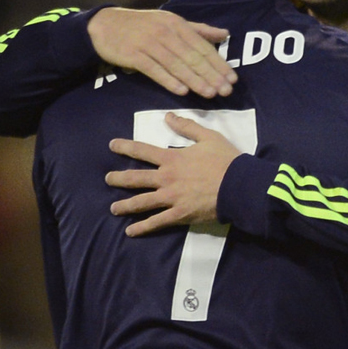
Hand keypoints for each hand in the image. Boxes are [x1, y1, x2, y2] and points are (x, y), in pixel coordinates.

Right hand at [87, 7, 237, 97]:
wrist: (104, 24)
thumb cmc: (141, 25)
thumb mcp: (170, 21)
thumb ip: (199, 29)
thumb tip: (225, 34)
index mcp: (177, 24)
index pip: (202, 46)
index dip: (218, 63)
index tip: (232, 78)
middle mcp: (165, 32)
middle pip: (192, 57)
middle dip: (211, 75)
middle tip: (226, 90)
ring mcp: (149, 43)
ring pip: (176, 64)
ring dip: (194, 80)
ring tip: (210, 94)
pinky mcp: (133, 54)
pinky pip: (154, 70)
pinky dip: (169, 80)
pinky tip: (182, 91)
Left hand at [106, 113, 241, 234]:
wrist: (239, 185)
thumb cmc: (225, 160)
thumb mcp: (208, 137)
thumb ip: (187, 127)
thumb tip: (168, 116)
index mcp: (172, 158)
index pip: (143, 151)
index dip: (125, 147)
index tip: (112, 145)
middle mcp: (166, 178)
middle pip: (135, 178)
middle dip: (118, 179)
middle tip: (107, 179)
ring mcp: (171, 198)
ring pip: (141, 202)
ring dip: (125, 205)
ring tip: (113, 209)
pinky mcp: (179, 214)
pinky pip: (157, 222)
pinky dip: (142, 227)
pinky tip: (130, 232)